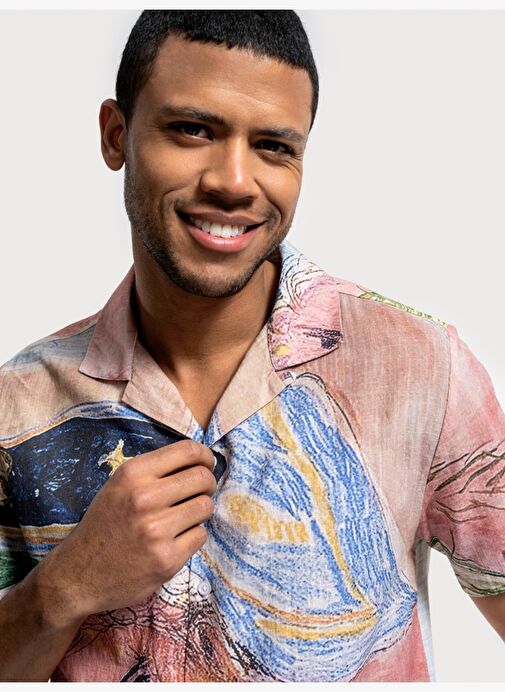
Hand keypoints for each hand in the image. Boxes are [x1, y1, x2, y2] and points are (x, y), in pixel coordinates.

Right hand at [36, 440, 215, 624]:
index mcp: (133, 474)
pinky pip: (200, 535)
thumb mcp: (119, 485)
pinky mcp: (167, 559)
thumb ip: (155, 471)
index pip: (187, 451)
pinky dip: (193, 535)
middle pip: (202, 478)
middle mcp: (145, 498)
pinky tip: (175, 538)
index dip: (204, 455)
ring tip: (184, 516)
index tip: (206, 464)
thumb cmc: (105, 525)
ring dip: (200, 510)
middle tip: (200, 491)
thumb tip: (199, 461)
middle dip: (207, 483)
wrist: (79, 575)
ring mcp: (157, 530)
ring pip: (206, 506)